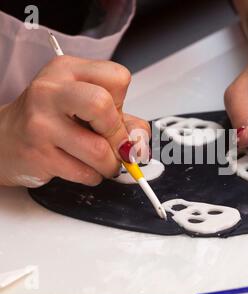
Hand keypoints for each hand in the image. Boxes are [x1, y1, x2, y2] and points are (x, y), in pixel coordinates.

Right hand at [0, 56, 150, 186]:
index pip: (118, 78)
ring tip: (100, 162)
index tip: (116, 118)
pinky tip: (81, 167)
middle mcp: (51, 91)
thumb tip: (141, 143)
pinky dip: (93, 176)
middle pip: (104, 106)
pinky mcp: (38, 154)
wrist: (4, 140)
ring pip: (99, 150)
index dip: (123, 103)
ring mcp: (41, 123)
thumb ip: (123, 120)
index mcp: (68, 71)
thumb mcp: (85, 106)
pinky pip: (85, 173)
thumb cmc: (50, 120)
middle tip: (116, 146)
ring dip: (109, 164)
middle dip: (118, 135)